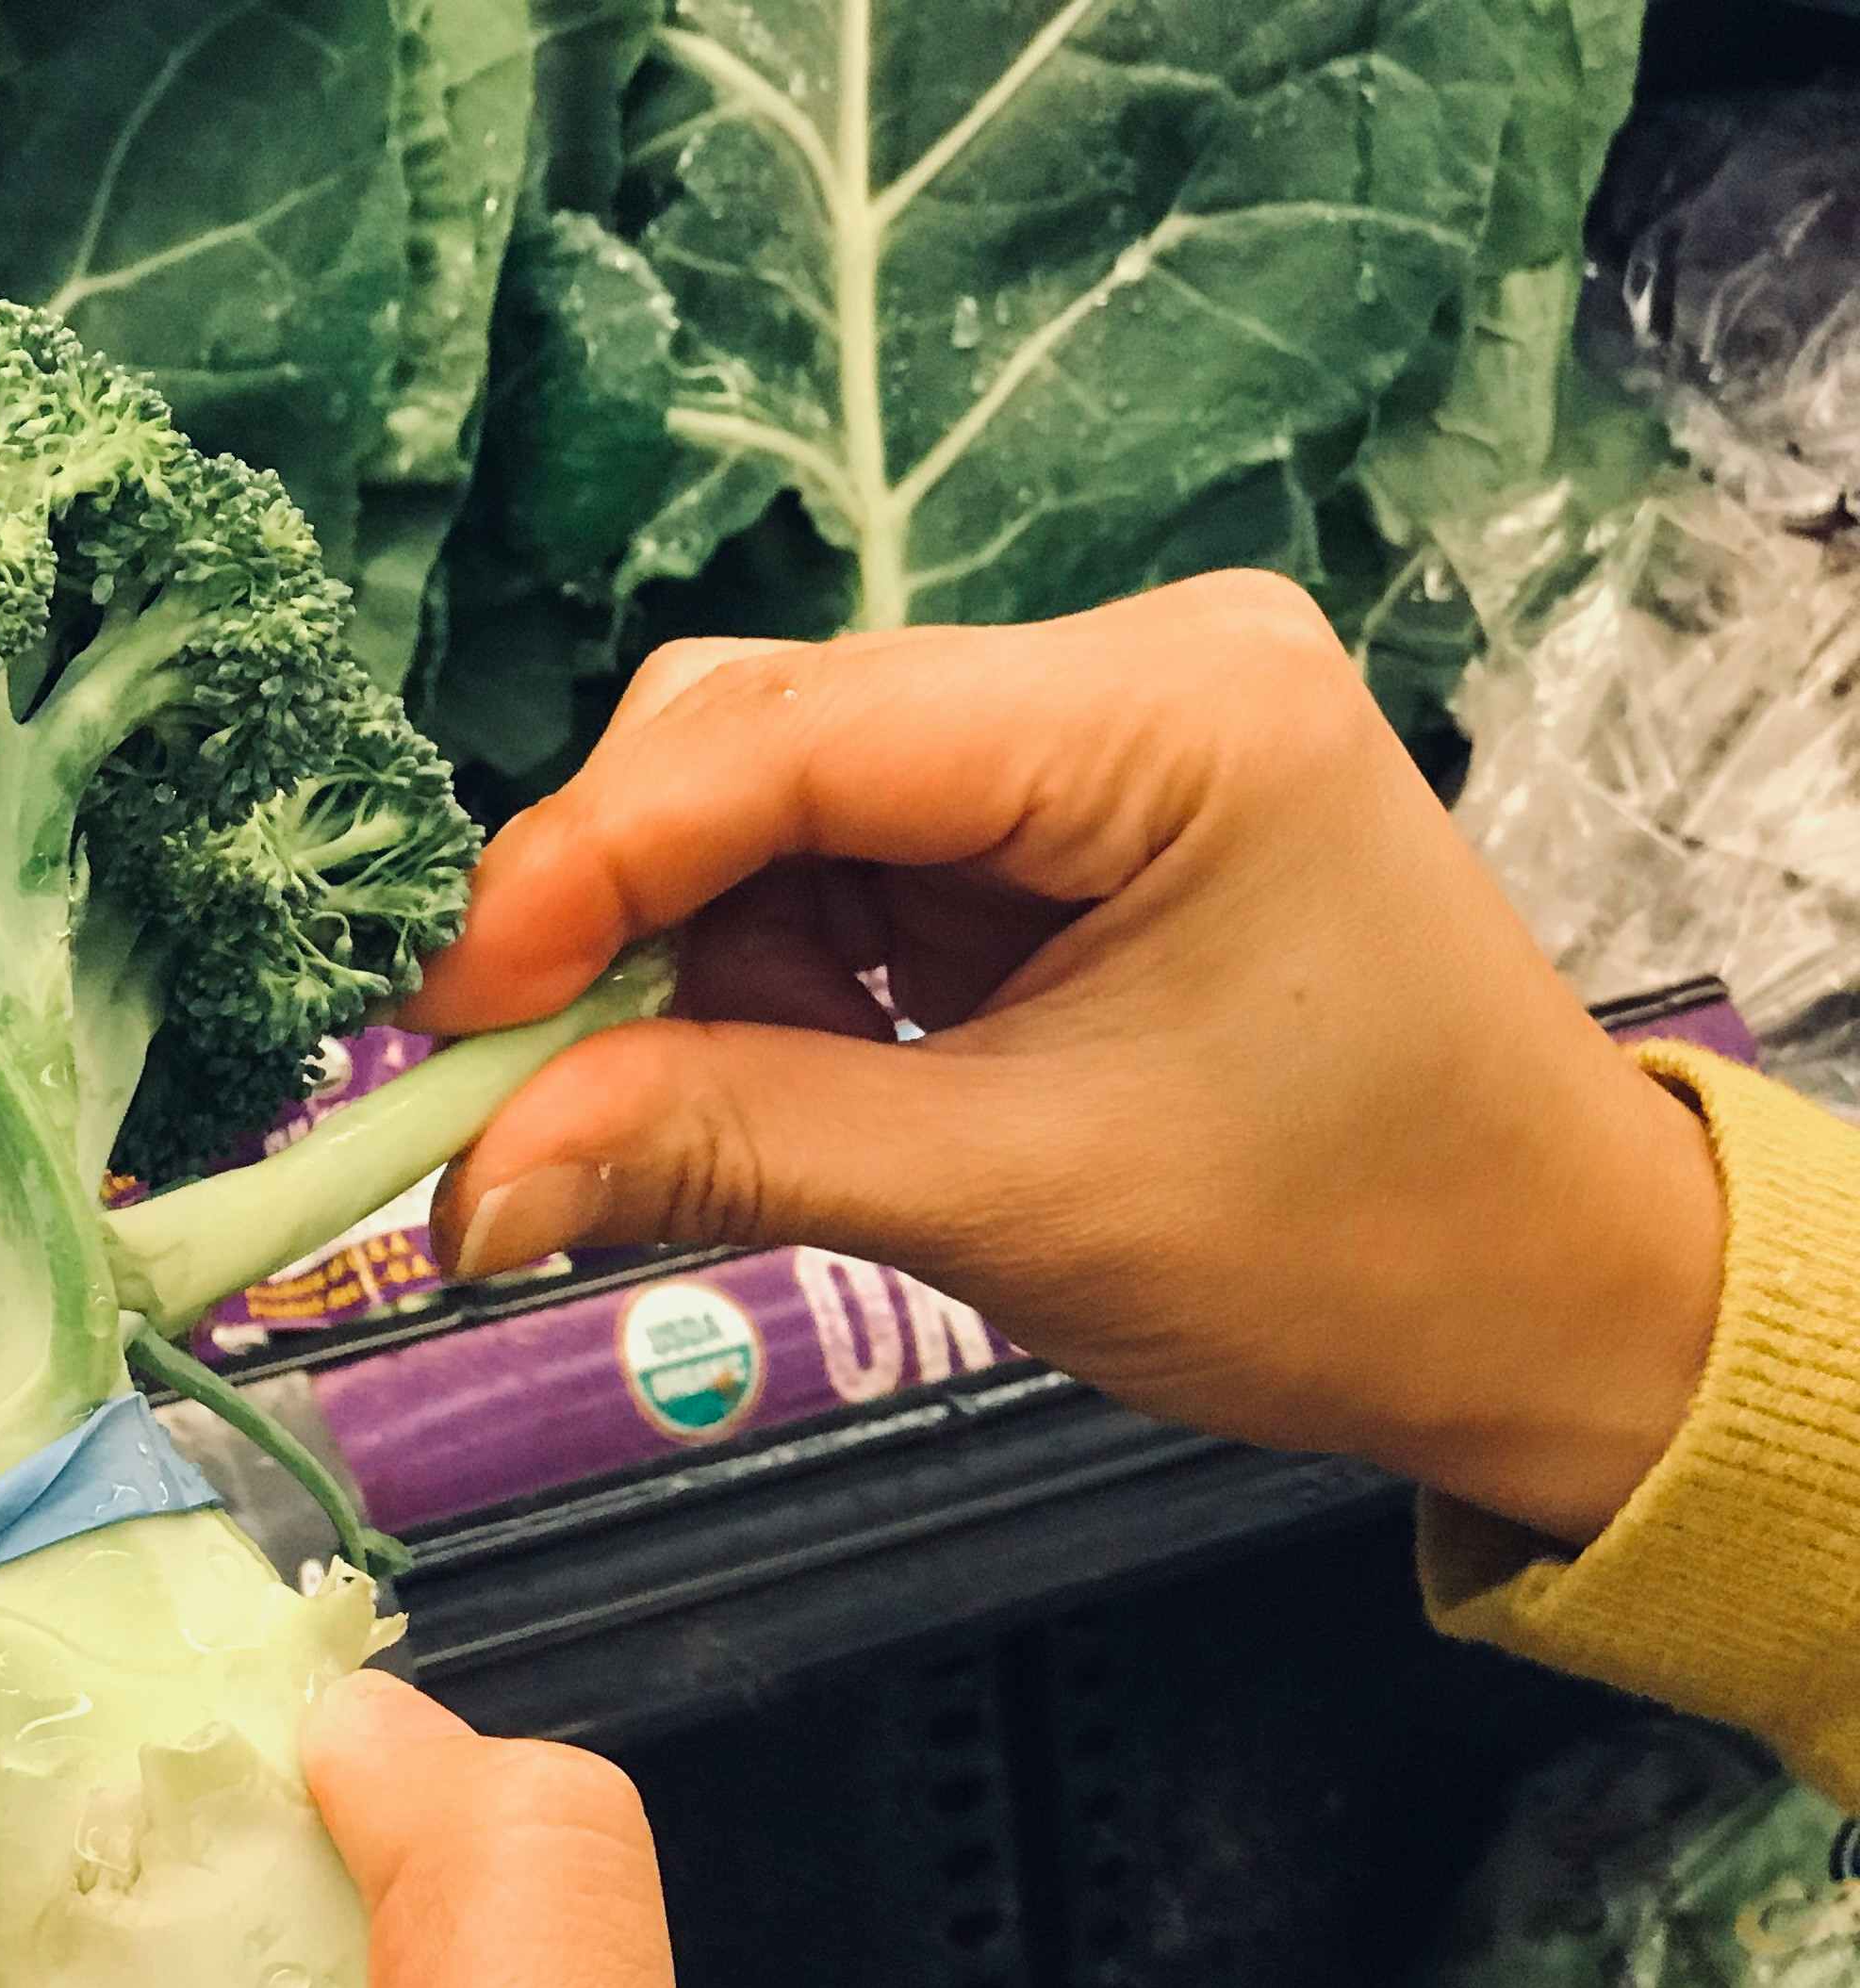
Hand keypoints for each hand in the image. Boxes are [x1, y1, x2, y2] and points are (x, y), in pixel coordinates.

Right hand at [409, 572, 1726, 1547]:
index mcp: (1170, 717)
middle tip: (522, 1083)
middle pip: (768, 724)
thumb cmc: (1346, 1256)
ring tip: (724, 1111)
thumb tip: (465, 1181)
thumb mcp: (1004, 1203)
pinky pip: (850, 850)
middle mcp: (1137, 666)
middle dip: (632, 907)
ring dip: (700, 953)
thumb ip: (719, 1146)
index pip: (798, 729)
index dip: (591, 859)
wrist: (1554, 1307)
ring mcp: (1107, 727)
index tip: (447, 1009)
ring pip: (783, 787)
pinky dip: (779, 968)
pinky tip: (805, 1071)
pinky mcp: (1076, 808)